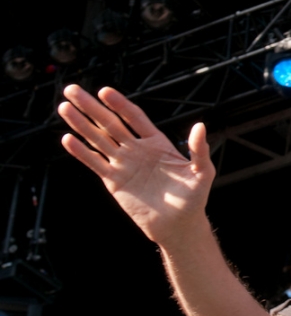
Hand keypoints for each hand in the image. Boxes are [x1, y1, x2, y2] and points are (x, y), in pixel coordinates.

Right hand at [58, 85, 214, 245]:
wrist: (177, 225)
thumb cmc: (193, 199)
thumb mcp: (201, 172)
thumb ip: (199, 150)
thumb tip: (200, 126)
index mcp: (156, 143)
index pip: (134, 117)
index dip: (119, 104)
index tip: (104, 91)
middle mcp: (137, 150)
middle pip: (110, 123)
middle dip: (91, 107)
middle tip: (72, 90)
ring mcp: (123, 164)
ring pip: (98, 140)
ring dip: (81, 124)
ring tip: (64, 107)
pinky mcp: (114, 181)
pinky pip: (95, 163)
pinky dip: (81, 152)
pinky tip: (67, 139)